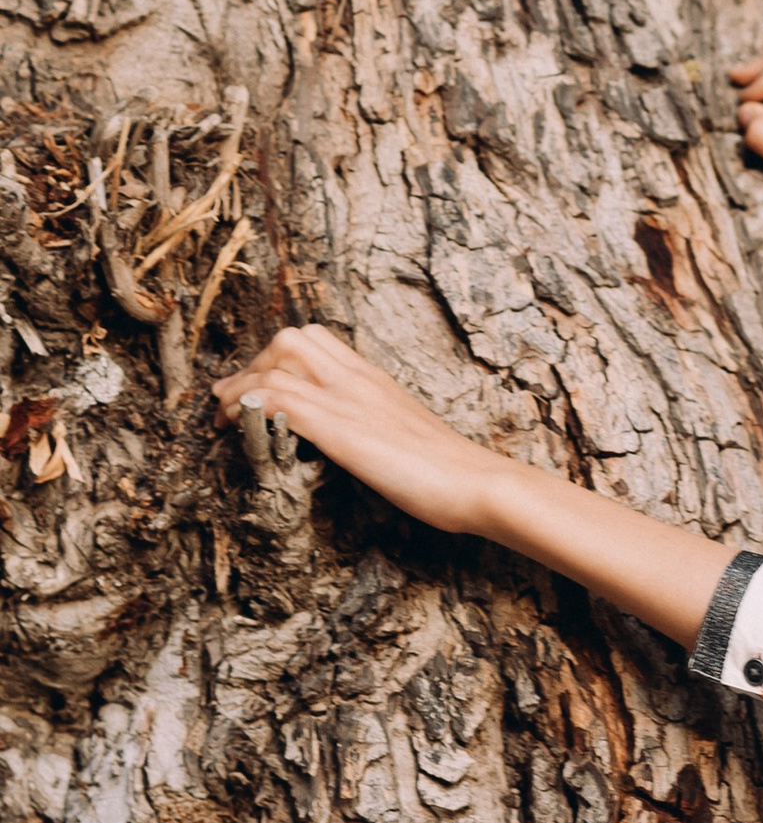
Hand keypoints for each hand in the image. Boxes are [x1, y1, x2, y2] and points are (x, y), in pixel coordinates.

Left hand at [215, 326, 508, 534]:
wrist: (478, 482)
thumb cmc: (453, 471)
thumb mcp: (408, 436)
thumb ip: (379, 427)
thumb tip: (362, 442)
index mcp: (375, 380)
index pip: (316, 339)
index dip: (275, 358)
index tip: (256, 387)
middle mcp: (359, 380)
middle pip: (289, 340)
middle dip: (252, 367)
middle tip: (233, 401)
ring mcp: (348, 401)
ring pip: (276, 363)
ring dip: (240, 388)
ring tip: (223, 417)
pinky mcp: (340, 429)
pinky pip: (279, 399)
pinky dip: (249, 406)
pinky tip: (238, 427)